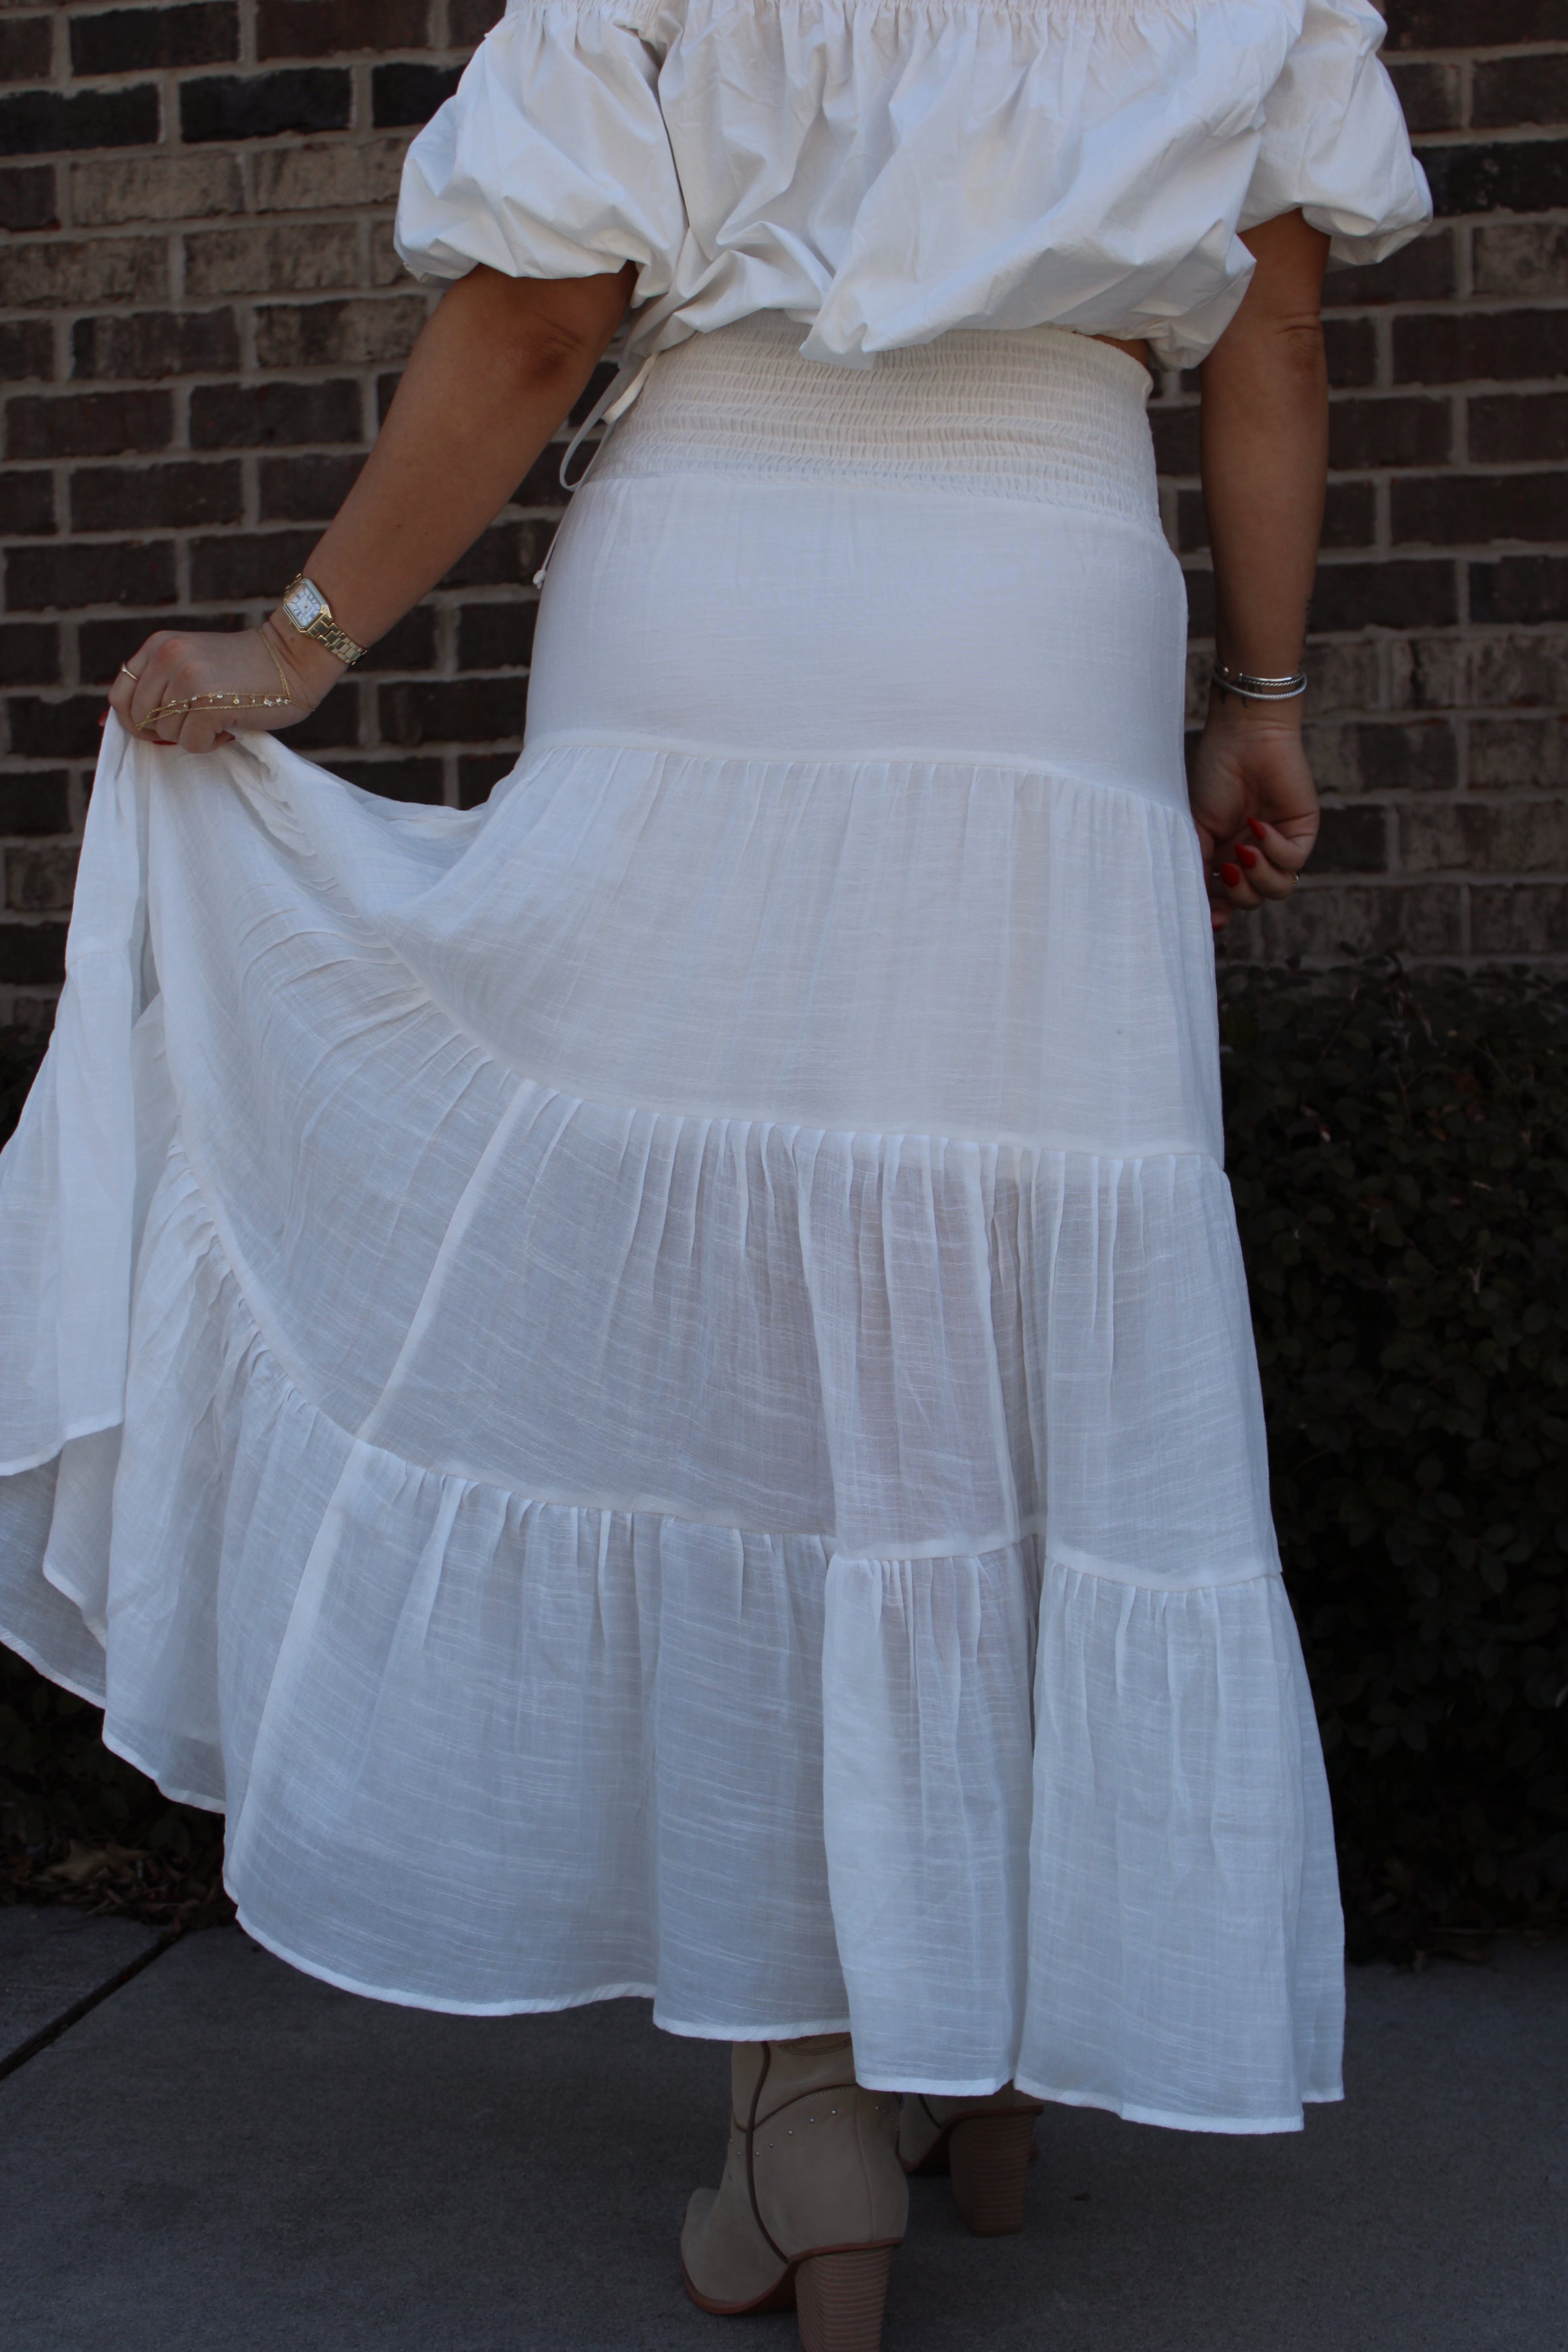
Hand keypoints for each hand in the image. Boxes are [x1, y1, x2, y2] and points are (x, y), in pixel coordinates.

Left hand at [105, 618, 342, 753]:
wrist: (293, 658)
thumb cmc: (244, 669)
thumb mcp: (190, 663)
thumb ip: (152, 687)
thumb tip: (101, 723)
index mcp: (159, 646)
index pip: (120, 696)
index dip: (136, 720)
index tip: (163, 724)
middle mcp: (168, 658)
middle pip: (141, 720)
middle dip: (168, 730)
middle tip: (199, 719)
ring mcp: (188, 680)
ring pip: (166, 735)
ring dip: (193, 736)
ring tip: (220, 717)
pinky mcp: (209, 704)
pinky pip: (191, 745)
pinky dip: (211, 745)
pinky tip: (229, 728)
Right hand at [1188, 693, 1319, 935]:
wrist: (1242, 737)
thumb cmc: (1212, 775)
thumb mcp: (1194, 826)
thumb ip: (1196, 865)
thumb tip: (1196, 906)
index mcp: (1223, 857)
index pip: (1226, 900)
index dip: (1219, 915)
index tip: (1210, 919)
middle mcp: (1251, 855)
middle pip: (1252, 901)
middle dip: (1238, 894)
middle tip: (1226, 870)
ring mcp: (1277, 845)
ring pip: (1277, 890)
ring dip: (1258, 877)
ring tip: (1242, 851)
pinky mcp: (1301, 832)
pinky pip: (1292, 862)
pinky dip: (1273, 850)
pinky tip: (1258, 826)